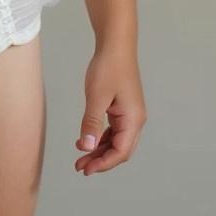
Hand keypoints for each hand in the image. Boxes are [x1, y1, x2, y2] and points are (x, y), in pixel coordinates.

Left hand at [75, 45, 146, 175]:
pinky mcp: (123, 108)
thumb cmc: (108, 68)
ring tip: (80, 156)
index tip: (86, 169)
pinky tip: (87, 140)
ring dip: (99, 149)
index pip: (121, 151)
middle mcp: (135, 120)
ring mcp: (130, 114)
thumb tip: (87, 147)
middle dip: (100, 160)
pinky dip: (101, 137)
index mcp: (133, 119)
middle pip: (120, 149)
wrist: (116, 45)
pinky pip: (114, 130)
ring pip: (116, 140)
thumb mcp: (96, 97)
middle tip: (80, 166)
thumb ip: (91, 123)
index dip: (103, 164)